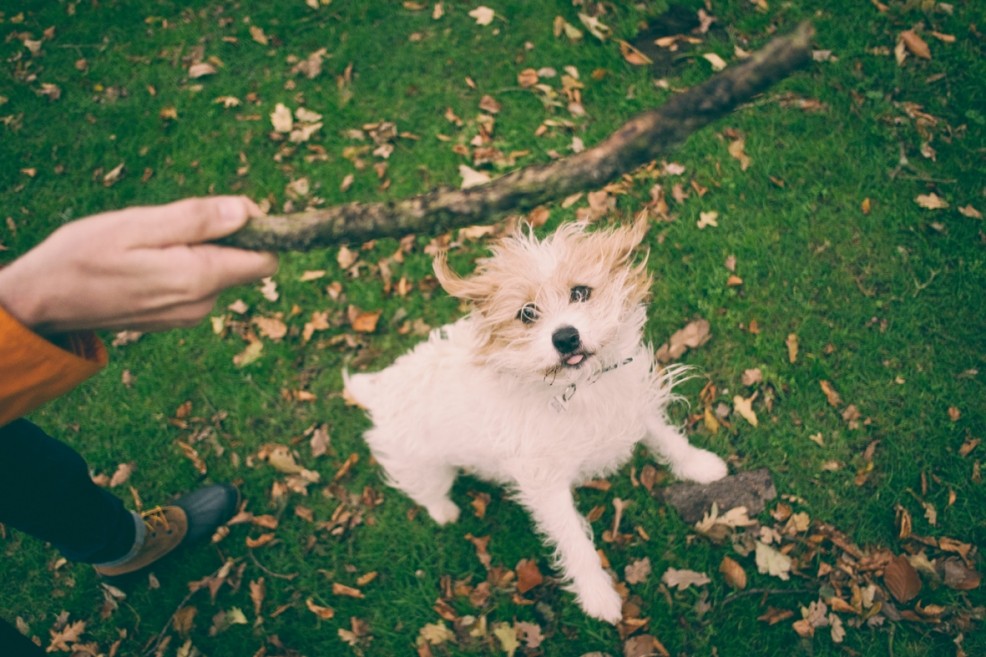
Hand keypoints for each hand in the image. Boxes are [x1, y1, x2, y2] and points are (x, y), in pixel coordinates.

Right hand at [0, 197, 277, 333]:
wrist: (41, 302)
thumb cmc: (83, 256)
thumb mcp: (138, 225)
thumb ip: (197, 219)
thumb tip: (247, 212)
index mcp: (199, 279)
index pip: (266, 260)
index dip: (257, 231)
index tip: (227, 211)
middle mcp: (202, 304)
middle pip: (243, 264)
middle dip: (222, 237)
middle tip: (171, 225)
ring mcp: (188, 315)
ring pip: (217, 272)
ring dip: (197, 251)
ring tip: (148, 244)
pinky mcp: (174, 318)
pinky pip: (196, 285)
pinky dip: (182, 267)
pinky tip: (144, 262)